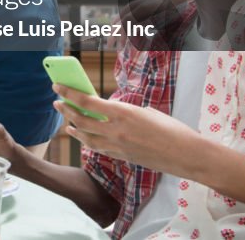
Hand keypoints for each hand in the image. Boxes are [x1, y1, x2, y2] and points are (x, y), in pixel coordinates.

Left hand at [52, 84, 203, 176]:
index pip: (86, 102)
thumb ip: (124, 112)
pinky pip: (99, 148)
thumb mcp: (146, 112)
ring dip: (74, 128)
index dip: (68, 93)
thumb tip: (110, 112)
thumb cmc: (172, 129)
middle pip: (81, 120)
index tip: (57, 86)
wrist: (187, 155)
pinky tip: (85, 137)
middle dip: (66, 110)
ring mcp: (118, 146)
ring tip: (67, 122)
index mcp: (122, 112)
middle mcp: (116, 130)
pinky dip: (89, 141)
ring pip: (86, 138)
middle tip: (57, 102)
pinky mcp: (123, 157)